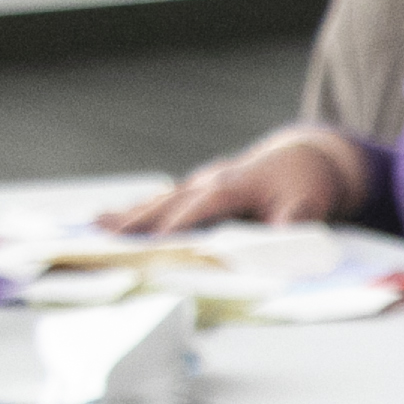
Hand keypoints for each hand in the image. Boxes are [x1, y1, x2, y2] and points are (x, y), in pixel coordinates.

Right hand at [98, 127, 367, 232]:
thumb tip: (279, 246)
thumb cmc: (305, 185)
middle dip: (140, 220)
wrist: (306, 158)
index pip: (203, 205)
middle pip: (170, 202)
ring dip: (129, 215)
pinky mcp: (196, 190)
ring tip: (95, 226)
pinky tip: (108, 219)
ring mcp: (201, 183)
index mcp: (236, 185)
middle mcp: (212, 180)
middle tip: (108, 238)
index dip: (182, 222)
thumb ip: (291, 226)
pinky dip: (137, 210)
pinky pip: (162, 201)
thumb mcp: (307, 207)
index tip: (160, 242)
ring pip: (160, 200)